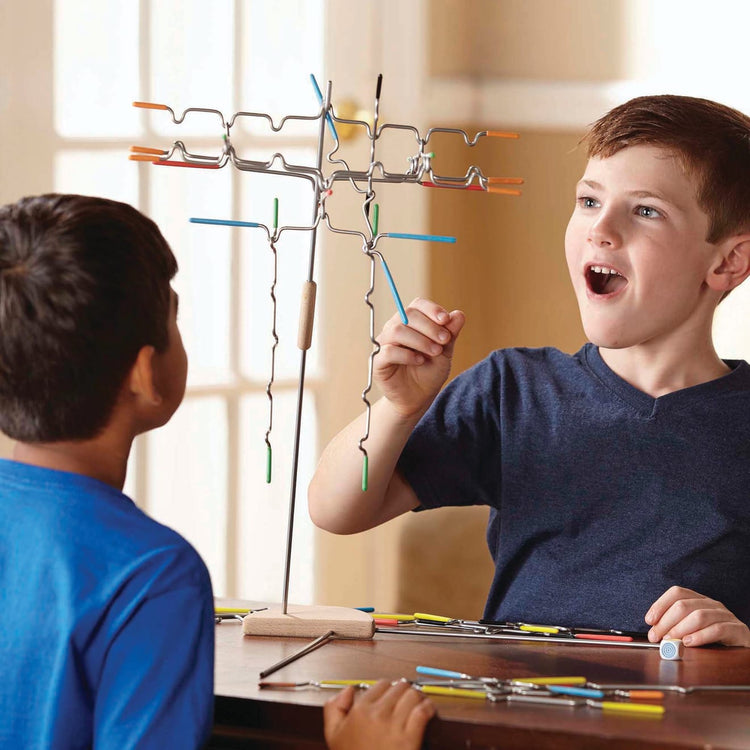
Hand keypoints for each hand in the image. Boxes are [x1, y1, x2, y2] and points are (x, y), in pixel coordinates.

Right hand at [323, 679, 434, 749]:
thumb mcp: (333, 735)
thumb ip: (334, 708)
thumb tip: (348, 690)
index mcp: (359, 711)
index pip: (381, 684)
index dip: (389, 688)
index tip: (393, 694)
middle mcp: (377, 714)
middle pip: (399, 687)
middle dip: (405, 690)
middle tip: (407, 697)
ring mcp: (394, 726)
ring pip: (412, 695)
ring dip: (418, 697)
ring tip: (419, 702)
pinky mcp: (409, 739)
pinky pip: (422, 712)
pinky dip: (428, 708)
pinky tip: (428, 710)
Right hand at [375, 297, 464, 418]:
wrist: (418, 398)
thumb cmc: (429, 372)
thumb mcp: (445, 352)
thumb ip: (450, 333)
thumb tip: (458, 314)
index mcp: (411, 323)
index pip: (417, 305)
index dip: (431, 309)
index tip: (446, 320)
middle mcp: (395, 329)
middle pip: (407, 314)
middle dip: (429, 326)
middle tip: (445, 340)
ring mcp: (384, 344)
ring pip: (397, 330)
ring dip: (420, 340)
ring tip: (435, 352)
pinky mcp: (378, 361)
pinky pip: (389, 351)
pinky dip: (407, 354)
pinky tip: (420, 361)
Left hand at [645, 586, 749, 646]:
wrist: (743, 647)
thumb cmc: (714, 638)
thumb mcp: (693, 629)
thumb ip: (675, 627)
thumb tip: (653, 632)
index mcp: (699, 600)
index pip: (677, 593)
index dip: (660, 605)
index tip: (649, 620)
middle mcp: (711, 604)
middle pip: (684, 605)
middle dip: (665, 621)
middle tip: (656, 636)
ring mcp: (725, 615)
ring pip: (699, 616)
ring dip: (680, 629)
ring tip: (671, 641)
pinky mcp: (737, 630)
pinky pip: (717, 629)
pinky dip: (700, 636)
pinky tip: (689, 643)